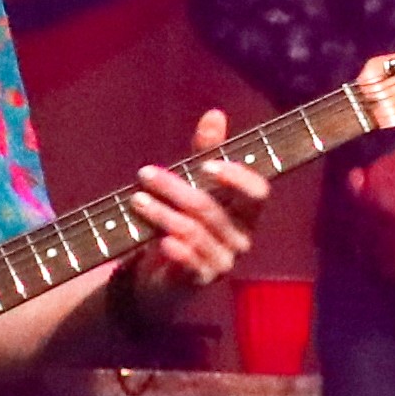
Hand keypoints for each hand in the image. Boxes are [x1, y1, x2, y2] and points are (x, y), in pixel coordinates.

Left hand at [117, 110, 272, 316]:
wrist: (165, 277)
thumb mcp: (196, 186)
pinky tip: (161, 241)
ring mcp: (222, 262)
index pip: (258, 193)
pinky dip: (175, 250)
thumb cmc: (186, 223)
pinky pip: (190, 263)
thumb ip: (206, 152)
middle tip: (146, 174)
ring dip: (161, 213)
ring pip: (192, 232)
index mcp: (247, 213)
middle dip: (175, 188)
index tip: (206, 165)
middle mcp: (240, 238)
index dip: (236, 178)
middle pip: (211, 208)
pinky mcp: (199, 281)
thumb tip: (215, 114)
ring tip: (136, 200)